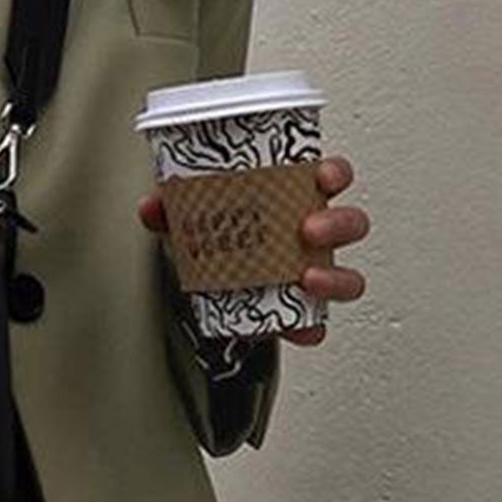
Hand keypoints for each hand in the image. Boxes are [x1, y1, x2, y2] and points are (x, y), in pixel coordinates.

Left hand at [137, 153, 370, 347]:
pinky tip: (299, 327)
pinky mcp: (301, 312)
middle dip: (337, 224)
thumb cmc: (213, 239)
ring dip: (336, 276)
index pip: (329, 178)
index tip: (324, 175)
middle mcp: (311, 235)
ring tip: (309, 278)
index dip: (335, 174)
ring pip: (348, 275)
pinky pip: (319, 323)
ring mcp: (312, 273)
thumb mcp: (189, 217)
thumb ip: (171, 208)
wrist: (204, 288)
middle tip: (308, 228)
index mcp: (293, 199)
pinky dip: (312, 327)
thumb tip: (152, 206)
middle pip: (349, 224)